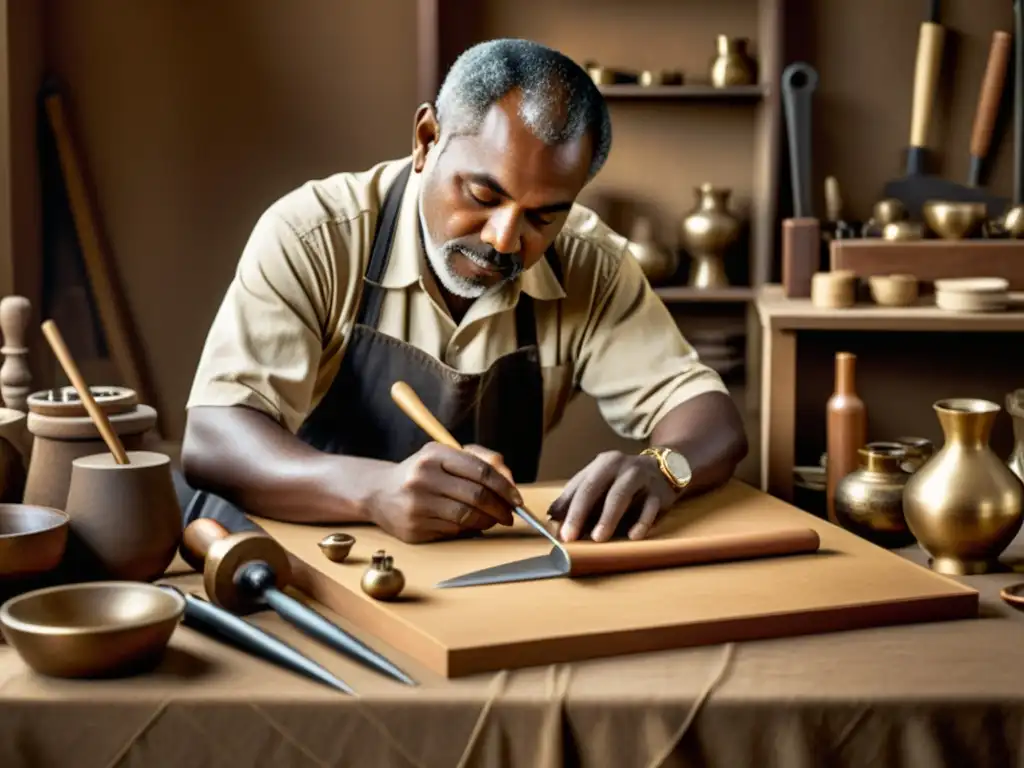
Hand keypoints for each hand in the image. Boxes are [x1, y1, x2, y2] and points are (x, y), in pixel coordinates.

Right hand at [366, 442, 520, 543]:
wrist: (379, 492)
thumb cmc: (421, 473)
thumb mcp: (445, 455)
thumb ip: (480, 460)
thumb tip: (509, 481)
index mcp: (434, 454)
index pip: (481, 471)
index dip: (504, 487)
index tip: (516, 498)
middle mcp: (423, 477)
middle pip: (477, 496)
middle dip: (501, 508)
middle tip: (510, 514)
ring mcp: (417, 504)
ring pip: (467, 517)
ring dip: (488, 521)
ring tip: (493, 519)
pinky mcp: (414, 528)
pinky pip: (453, 531)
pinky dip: (469, 529)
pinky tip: (471, 525)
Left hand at [547, 451, 677, 541]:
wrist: (666, 468)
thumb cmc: (625, 480)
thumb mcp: (601, 481)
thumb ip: (577, 496)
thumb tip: (552, 516)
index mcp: (601, 464)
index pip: (580, 486)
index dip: (567, 509)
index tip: (559, 532)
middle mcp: (619, 465)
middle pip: (594, 488)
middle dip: (580, 513)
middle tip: (570, 537)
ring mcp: (640, 476)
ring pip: (620, 496)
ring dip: (608, 518)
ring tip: (598, 538)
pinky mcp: (658, 491)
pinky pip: (649, 508)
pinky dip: (641, 522)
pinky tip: (633, 536)